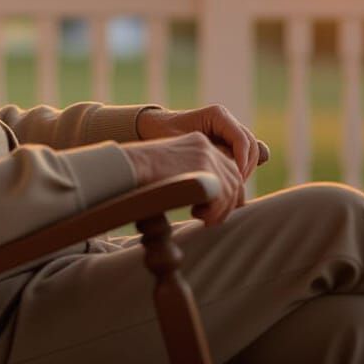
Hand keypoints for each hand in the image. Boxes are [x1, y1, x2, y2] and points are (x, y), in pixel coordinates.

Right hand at [120, 132, 245, 226]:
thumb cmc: (142, 173)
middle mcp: (206, 147)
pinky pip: (221, 197)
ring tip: (205, 220)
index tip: (219, 208)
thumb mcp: (172, 169)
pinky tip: (201, 217)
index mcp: (199, 143)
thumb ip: (192, 176)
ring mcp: (206, 157)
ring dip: (221, 210)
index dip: (228, 191)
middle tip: (212, 219)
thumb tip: (207, 199)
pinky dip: (215, 212)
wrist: (129, 165)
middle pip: (234, 178)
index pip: (228, 167)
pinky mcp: (203, 169)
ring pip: (230, 190)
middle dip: (228, 202)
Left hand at [137, 105, 268, 180]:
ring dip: (245, 171)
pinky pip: (244, 157)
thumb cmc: (164, 135)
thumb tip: (231, 168)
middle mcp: (227, 121)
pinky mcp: (229, 142)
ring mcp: (230, 131)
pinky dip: (241, 171)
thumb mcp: (181, 144)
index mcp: (217, 115)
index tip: (234, 180)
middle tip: (233, 188)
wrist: (156, 129)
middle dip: (246, 168)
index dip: (242, 161)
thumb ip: (206, 154)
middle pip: (252, 146)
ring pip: (252, 152)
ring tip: (230, 189)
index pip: (241, 139)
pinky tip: (229, 186)